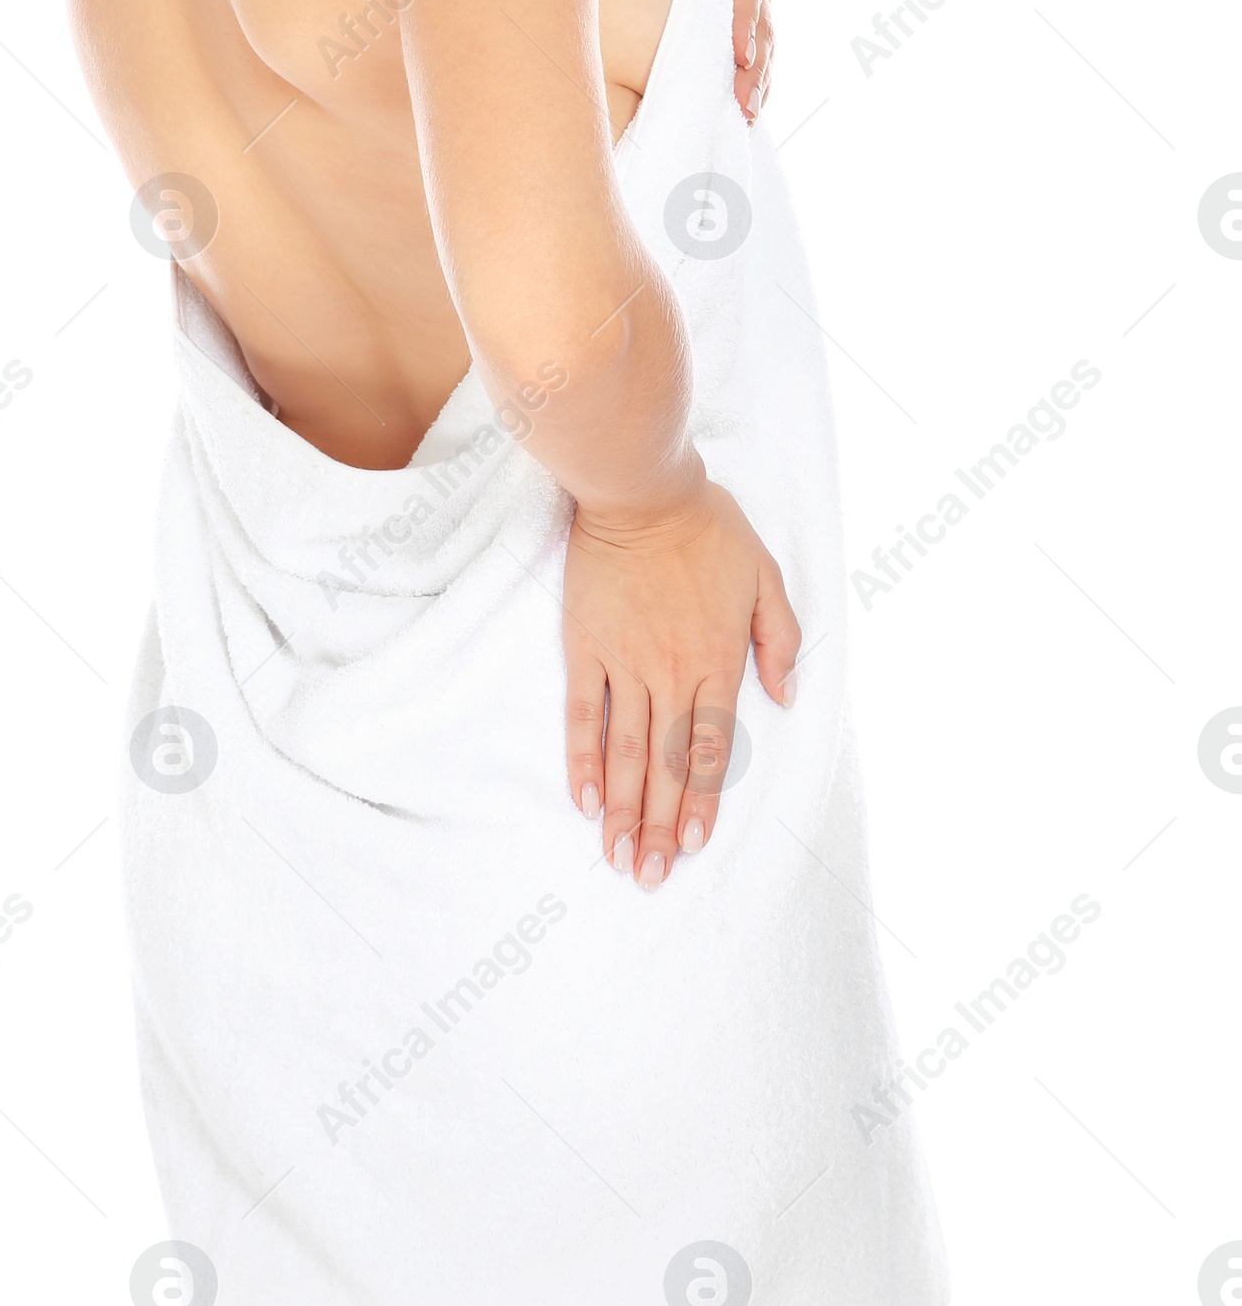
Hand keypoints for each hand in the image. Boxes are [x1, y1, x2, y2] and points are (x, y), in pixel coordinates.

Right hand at [561, 467, 800, 889]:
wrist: (640, 490)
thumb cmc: (706, 527)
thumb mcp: (766, 574)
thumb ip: (779, 637)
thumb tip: (785, 696)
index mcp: (716, 658)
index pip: (709, 747)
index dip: (700, 801)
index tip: (691, 845)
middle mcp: (670, 671)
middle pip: (666, 764)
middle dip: (658, 826)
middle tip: (651, 877)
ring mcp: (624, 661)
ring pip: (625, 750)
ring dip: (622, 808)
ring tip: (619, 857)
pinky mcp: (585, 646)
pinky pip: (582, 713)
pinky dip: (583, 758)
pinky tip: (585, 798)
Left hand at [621, 0, 772, 124]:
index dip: (746, 19)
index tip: (739, 55)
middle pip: (761, 18)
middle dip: (757, 63)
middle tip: (743, 101)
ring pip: (765, 39)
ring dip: (760, 78)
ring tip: (747, 115)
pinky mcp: (744, 15)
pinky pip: (758, 49)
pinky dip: (755, 78)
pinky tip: (746, 111)